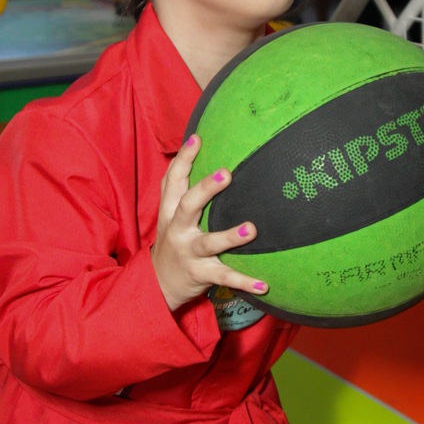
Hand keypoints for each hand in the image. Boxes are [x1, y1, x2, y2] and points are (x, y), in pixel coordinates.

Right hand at [151, 135, 267, 313]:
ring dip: (230, 236)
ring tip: (252, 229)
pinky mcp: (201, 274)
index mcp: (170, 211)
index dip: (184, 159)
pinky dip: (244, 282)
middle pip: (188, 205)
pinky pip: (224, 277)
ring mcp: (189, 252)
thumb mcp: (169, 213)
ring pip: (209, 243)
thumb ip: (179, 186)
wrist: (158, 283)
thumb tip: (195, 143)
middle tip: (227, 173)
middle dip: (206, 189)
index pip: (173, 180)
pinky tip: (264, 285)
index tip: (197, 139)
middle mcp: (177, 229)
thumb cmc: (172, 240)